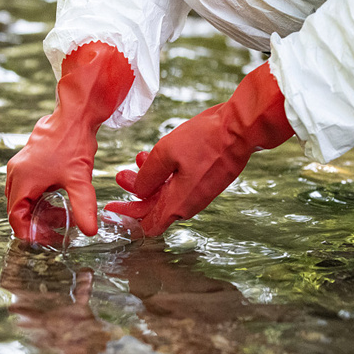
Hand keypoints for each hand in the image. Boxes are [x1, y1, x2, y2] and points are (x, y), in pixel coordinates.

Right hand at [5, 42, 133, 240]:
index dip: (29, 232)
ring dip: (39, 209)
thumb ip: (83, 207)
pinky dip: (41, 196)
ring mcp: (21, 165)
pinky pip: (29, 185)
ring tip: (62, 216)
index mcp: (22, 180)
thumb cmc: (73, 143)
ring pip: (24, 196)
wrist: (75, 114)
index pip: (16, 217)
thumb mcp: (80, 179)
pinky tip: (60, 198)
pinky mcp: (30, 159)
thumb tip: (89, 231)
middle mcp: (16, 173)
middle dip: (36, 222)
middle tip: (57, 231)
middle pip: (18, 208)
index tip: (46, 240)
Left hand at [106, 62, 292, 235]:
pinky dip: (166, 173)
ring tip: (140, 157)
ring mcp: (201, 192)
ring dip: (151, 178)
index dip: (128, 217)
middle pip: (156, 207)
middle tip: (121, 176)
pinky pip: (181, 183)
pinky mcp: (209, 179)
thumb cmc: (205, 140)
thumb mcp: (165, 154)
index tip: (113, 207)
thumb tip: (138, 192)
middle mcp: (190, 203)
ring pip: (168, 192)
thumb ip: (146, 177)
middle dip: (135, 191)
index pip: (148, 224)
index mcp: (178, 203)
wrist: (240, 129)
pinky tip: (160, 155)